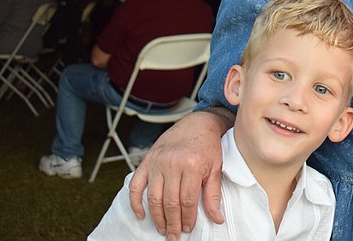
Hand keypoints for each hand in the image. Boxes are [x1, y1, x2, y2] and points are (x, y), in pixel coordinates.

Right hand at [129, 110, 229, 238]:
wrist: (197, 123)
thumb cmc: (208, 147)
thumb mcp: (216, 169)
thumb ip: (213, 195)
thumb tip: (217, 219)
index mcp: (191, 165)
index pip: (187, 201)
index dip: (188, 218)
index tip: (188, 229)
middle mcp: (172, 163)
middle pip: (169, 202)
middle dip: (172, 223)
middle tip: (173, 236)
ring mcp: (157, 161)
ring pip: (153, 197)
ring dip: (156, 217)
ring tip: (162, 229)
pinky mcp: (147, 160)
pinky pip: (136, 185)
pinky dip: (135, 202)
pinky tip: (140, 215)